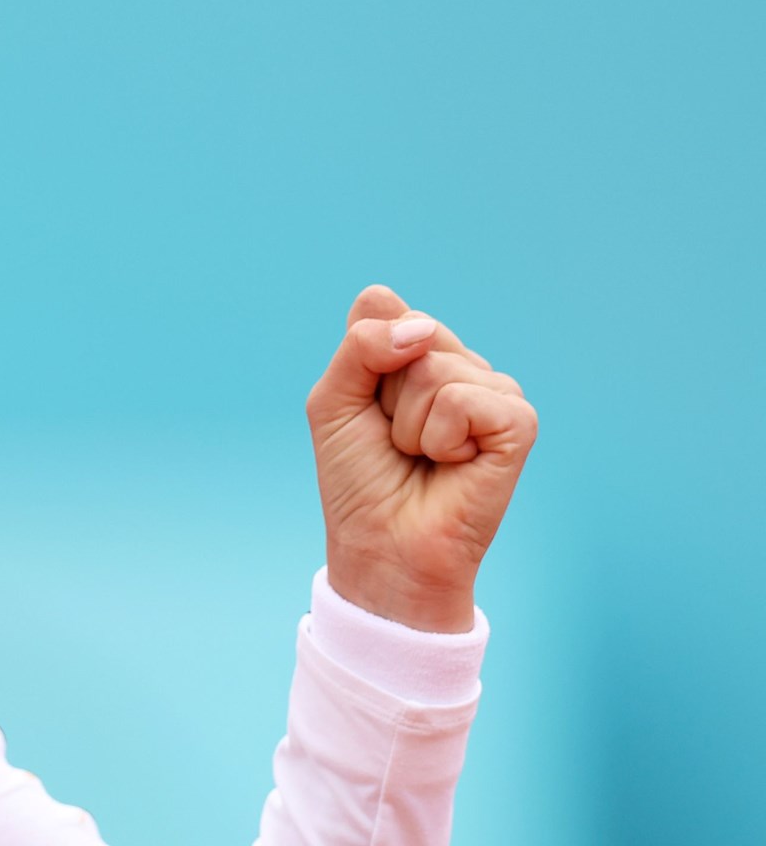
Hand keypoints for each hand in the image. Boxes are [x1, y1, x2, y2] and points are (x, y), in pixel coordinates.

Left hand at [305, 284, 538, 631]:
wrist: (383, 546)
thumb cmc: (360, 479)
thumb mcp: (334, 401)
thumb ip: (360, 346)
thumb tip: (421, 329)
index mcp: (418, 353)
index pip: (382, 306)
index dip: (360, 358)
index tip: (365, 407)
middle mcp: (460, 364)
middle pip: (411, 331)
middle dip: (384, 393)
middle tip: (395, 438)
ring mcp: (494, 391)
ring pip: (434, 367)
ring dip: (409, 423)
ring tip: (422, 455)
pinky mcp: (518, 423)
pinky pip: (465, 399)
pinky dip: (442, 437)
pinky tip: (454, 463)